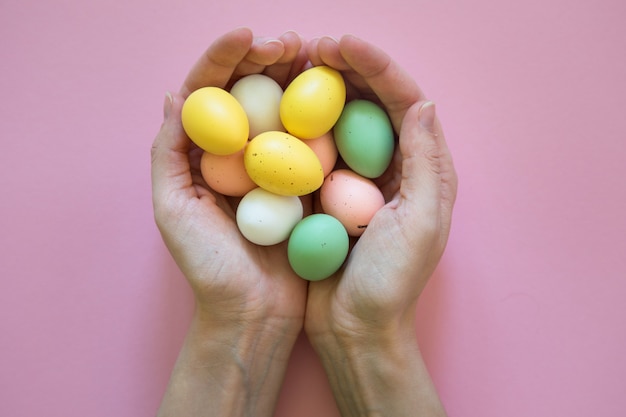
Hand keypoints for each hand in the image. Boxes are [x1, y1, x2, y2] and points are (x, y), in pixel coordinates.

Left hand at [151, 28, 308, 416]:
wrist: (254, 313)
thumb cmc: (209, 269)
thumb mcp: (174, 210)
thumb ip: (170, 152)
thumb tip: (174, 94)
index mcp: (199, 153)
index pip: (208, 91)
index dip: (224, 57)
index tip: (248, 35)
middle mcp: (235, 153)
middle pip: (249, 92)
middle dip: (267, 58)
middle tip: (294, 42)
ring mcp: (271, 166)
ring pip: (283, 110)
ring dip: (298, 79)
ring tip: (316, 56)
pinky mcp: (302, 183)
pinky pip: (311, 142)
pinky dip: (321, 117)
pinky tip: (336, 97)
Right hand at [304, 35, 456, 415]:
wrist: (355, 329)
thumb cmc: (391, 283)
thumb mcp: (419, 222)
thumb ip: (425, 161)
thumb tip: (423, 101)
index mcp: (423, 169)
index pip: (404, 102)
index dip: (376, 66)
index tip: (341, 44)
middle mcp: (393, 167)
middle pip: (371, 103)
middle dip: (346, 69)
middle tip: (311, 47)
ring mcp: (358, 180)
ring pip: (341, 121)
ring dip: (320, 90)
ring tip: (293, 67)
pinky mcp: (328, 195)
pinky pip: (314, 149)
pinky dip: (299, 126)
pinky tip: (276, 110)